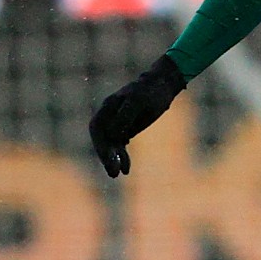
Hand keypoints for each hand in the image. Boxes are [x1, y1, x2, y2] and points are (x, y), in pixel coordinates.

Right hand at [89, 54, 186, 176]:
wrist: (163, 85)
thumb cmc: (151, 91)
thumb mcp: (140, 101)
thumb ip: (125, 116)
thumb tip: (113, 134)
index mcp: (108, 107)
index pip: (97, 128)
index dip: (100, 144)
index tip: (108, 158)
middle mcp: (109, 117)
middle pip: (102, 140)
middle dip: (106, 157)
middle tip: (113, 173)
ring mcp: (117, 124)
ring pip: (111, 145)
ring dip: (114, 160)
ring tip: (118, 174)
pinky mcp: (126, 129)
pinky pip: (120, 146)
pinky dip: (122, 157)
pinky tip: (126, 170)